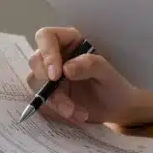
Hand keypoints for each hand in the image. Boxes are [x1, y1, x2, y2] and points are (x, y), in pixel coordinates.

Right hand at [26, 27, 152, 125]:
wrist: (117, 109)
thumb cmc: (115, 85)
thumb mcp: (108, 74)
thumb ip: (90, 65)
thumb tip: (66, 68)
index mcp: (71, 41)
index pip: (46, 36)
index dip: (47, 53)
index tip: (56, 75)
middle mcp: (57, 55)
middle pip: (35, 60)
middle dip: (46, 82)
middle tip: (64, 98)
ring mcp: (50, 75)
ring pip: (36, 83)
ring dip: (54, 101)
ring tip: (75, 112)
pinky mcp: (48, 93)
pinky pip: (42, 100)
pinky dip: (56, 110)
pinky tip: (76, 115)